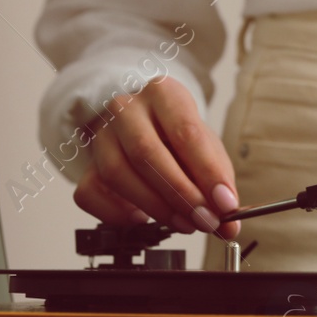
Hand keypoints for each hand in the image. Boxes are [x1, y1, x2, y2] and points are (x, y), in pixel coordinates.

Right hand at [73, 77, 240, 239]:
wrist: (146, 124)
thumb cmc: (180, 136)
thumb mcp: (207, 148)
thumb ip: (219, 181)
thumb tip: (229, 223)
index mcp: (164, 93)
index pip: (185, 132)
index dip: (207, 172)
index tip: (225, 204)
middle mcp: (127, 108)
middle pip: (146, 152)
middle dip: (180, 194)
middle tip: (205, 220)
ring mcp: (102, 134)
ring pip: (117, 173)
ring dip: (154, 207)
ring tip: (184, 223)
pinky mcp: (87, 163)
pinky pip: (90, 192)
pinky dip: (116, 213)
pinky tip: (142, 219)